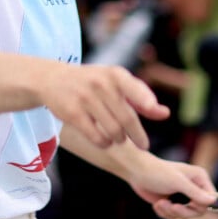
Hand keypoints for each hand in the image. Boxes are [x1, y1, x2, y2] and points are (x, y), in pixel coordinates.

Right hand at [42, 63, 169, 149]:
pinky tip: (104, 141)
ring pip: (113, 130)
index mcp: (114, 74)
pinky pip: (96, 136)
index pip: (133, 86)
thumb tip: (164, 113)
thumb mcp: (115, 82)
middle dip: (138, 134)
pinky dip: (104, 142)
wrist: (53, 79)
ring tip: (119, 138)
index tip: (152, 108)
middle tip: (143, 144)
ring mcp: (85, 97)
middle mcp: (100, 83)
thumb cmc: (92, 82)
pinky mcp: (72, 112)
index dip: (144, 98)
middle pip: (126, 117)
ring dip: (119, 139)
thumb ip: (140, 97)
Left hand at [128, 152, 217, 218]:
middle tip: (172, 207)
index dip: (200, 206)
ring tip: (160, 204)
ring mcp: (183, 195)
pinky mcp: (172, 201)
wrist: (136, 171)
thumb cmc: (157, 171)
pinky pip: (174, 216)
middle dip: (183, 211)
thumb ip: (195, 192)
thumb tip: (214, 201)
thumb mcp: (177, 182)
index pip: (210, 200)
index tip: (188, 205)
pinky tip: (157, 204)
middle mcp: (194, 186)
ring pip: (186, 215)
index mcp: (199, 177)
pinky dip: (165, 213)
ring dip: (171, 212)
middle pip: (198, 210)